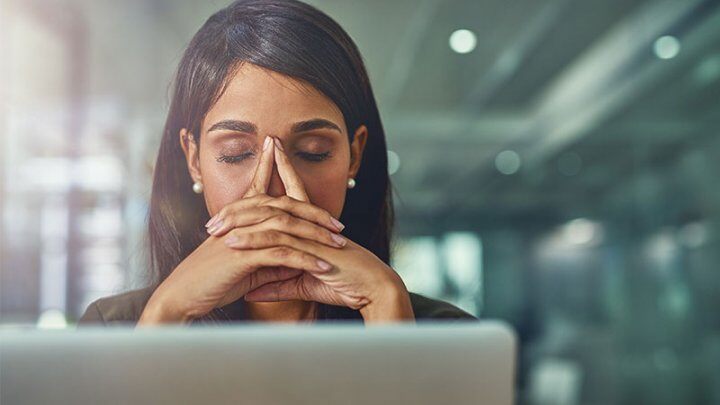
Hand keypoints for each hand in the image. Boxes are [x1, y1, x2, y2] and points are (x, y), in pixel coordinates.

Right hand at [137, 134, 343, 324]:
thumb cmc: (210, 282)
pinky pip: (282, 253)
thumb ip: (269, 257)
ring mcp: (242, 235)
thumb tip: (296, 257)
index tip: (319, 200)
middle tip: (339, 225)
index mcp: (239, 218)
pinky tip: (323, 266)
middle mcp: (241, 220)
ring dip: (317, 236)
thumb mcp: (245, 267)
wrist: (181, 296)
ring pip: (287, 226)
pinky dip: (306, 259)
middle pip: (285, 206)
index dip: (291, 187)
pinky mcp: (243, 254)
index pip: (268, 194)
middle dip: (315, 213)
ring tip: (340, 245)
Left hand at [232, 137, 414, 322]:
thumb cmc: (344, 285)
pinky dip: (254, 241)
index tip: (246, 180)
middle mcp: (309, 224)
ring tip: (215, 227)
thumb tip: (251, 290)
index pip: (287, 198)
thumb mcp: (303, 284)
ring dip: (240, 221)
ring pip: (270, 219)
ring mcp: (310, 233)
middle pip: (272, 202)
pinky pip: (278, 241)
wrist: (373, 289)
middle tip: (217, 211)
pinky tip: (233, 242)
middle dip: (243, 203)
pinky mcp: (312, 248)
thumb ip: (276, 284)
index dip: (268, 184)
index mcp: (309, 227)